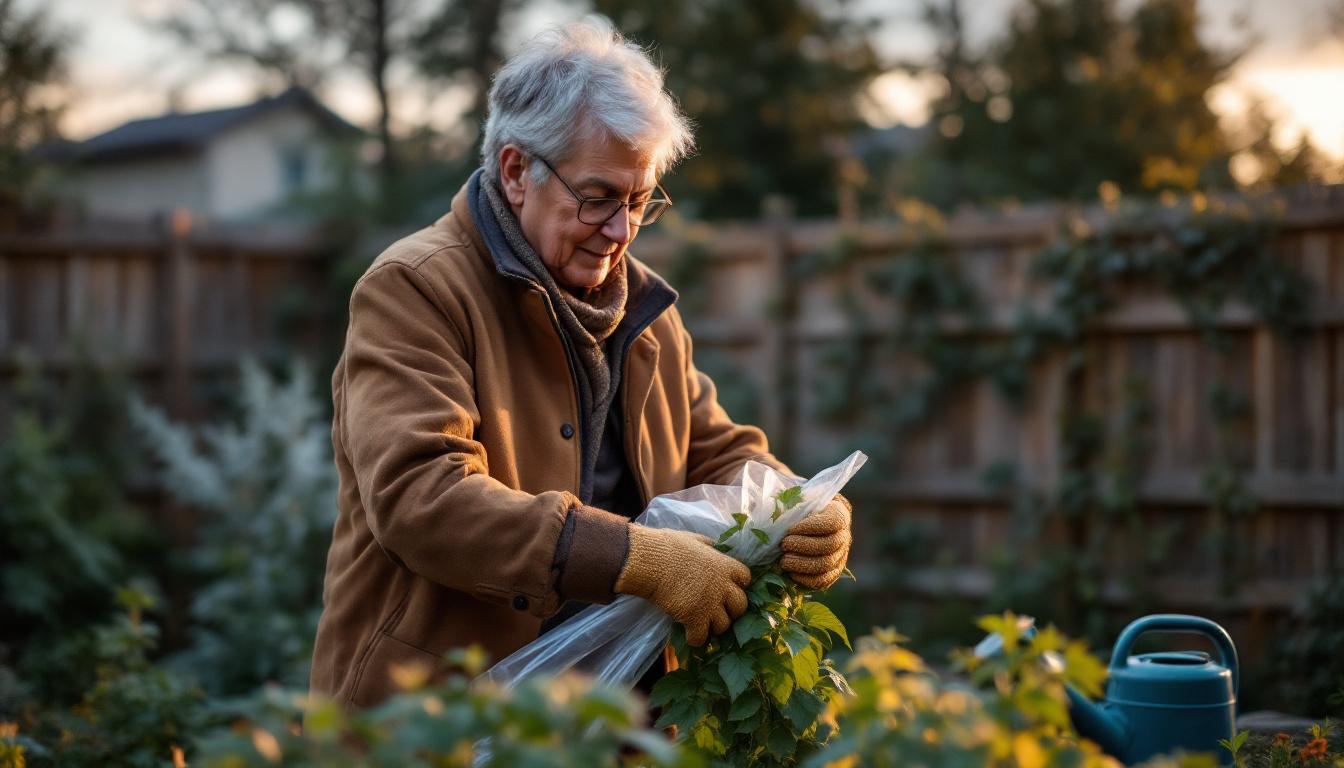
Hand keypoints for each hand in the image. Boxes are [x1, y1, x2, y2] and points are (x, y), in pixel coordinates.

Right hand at [615, 526, 750, 645]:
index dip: (738, 585)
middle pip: (741, 606)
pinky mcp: (694, 618)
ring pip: (724, 625)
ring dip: (714, 627)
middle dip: (732, 611)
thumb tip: (713, 547)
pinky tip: (689, 634)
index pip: (746, 578)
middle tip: (718, 611)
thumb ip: (708, 546)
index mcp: (724, 565)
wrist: (648, 562)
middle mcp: (722, 586)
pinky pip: (702, 638)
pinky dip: (696, 639)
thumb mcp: (693, 539)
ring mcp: (710, 604)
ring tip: (702, 624)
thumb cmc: (667, 547)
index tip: (728, 588)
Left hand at [780, 496, 851, 589]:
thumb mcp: (797, 498)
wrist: (808, 522)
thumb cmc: (800, 507)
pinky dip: (806, 579)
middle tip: (783, 545)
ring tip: (783, 561)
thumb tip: (766, 507)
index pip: (832, 522)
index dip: (811, 527)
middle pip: (829, 545)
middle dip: (803, 546)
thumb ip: (789, 502)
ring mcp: (841, 555)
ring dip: (802, 564)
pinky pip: (823, 580)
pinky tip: (790, 573)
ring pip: (826, 564)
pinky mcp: (833, 571)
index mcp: (839, 513)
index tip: (790, 529)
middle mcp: (844, 535)